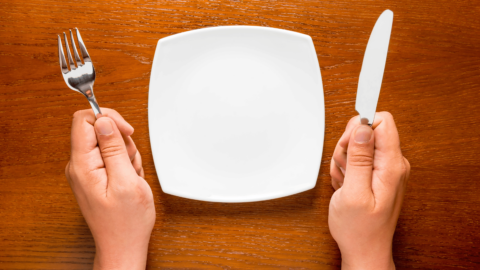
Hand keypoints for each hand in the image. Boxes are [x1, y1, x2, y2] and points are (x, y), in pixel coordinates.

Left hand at [65, 108, 154, 269]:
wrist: (124, 244)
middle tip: (129, 163)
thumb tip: (103, 121)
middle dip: (122, 141)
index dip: (108, 119)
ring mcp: (88, 170)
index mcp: (82, 165)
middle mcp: (80, 165)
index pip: (85, 120)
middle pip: (99, 129)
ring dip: (126, 154)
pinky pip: (113, 156)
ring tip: (131, 176)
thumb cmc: (126, 221)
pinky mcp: (97, 175)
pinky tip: (129, 180)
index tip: (126, 132)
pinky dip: (126, 164)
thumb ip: (114, 148)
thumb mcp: (126, 181)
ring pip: (109, 143)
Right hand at [329, 112, 409, 269]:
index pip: (382, 122)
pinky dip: (345, 168)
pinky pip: (355, 156)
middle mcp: (392, 163)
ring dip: (344, 160)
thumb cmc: (360, 228)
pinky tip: (346, 184)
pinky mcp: (375, 172)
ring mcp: (383, 167)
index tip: (348, 143)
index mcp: (391, 165)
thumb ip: (359, 158)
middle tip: (346, 170)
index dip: (360, 127)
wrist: (363, 247)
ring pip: (357, 143)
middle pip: (366, 131)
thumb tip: (364, 127)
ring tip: (346, 181)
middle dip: (347, 146)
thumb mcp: (354, 193)